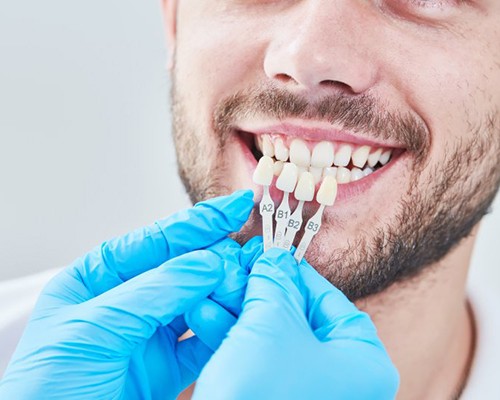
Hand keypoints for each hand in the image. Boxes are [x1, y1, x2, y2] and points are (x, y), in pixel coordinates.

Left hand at [0, 191, 253, 399]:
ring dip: (225, 292)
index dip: (199, 222)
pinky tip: (236, 318)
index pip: (157, 240)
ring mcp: (149, 333)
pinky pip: (204, 341)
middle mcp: (128, 300)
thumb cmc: (47, 388)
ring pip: (199, 301)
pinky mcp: (167, 368)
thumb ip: (155, 292)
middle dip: (218, 257)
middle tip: (251, 252)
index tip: (237, 206)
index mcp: (99, 277)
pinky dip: (223, 329)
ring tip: (249, 283)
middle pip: (183, 268)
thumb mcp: (95, 328)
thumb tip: (208, 262)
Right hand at [191, 247, 399, 399]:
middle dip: (258, 291)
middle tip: (236, 269)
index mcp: (363, 362)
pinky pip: (260, 361)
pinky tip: (205, 316)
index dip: (295, 272)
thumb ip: (274, 282)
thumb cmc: (263, 391)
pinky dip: (234, 339)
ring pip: (273, 339)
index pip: (329, 299)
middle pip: (298, 318)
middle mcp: (344, 381)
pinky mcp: (278, 399)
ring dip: (238, 312)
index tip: (270, 255)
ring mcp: (311, 393)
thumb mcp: (271, 323)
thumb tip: (273, 258)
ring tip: (212, 289)